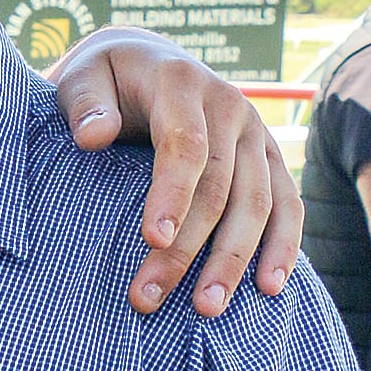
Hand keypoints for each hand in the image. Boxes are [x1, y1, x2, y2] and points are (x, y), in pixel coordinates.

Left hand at [48, 29, 300, 317]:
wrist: (144, 61)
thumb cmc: (104, 80)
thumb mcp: (81, 80)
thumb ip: (84, 105)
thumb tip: (94, 137)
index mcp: (182, 84)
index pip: (185, 144)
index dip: (173, 193)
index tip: (154, 238)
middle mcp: (229, 106)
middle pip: (219, 186)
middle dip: (188, 247)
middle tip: (150, 297)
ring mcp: (255, 133)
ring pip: (258, 202)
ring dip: (235, 259)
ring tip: (207, 308)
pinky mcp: (268, 158)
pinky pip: (288, 204)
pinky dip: (283, 246)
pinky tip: (268, 287)